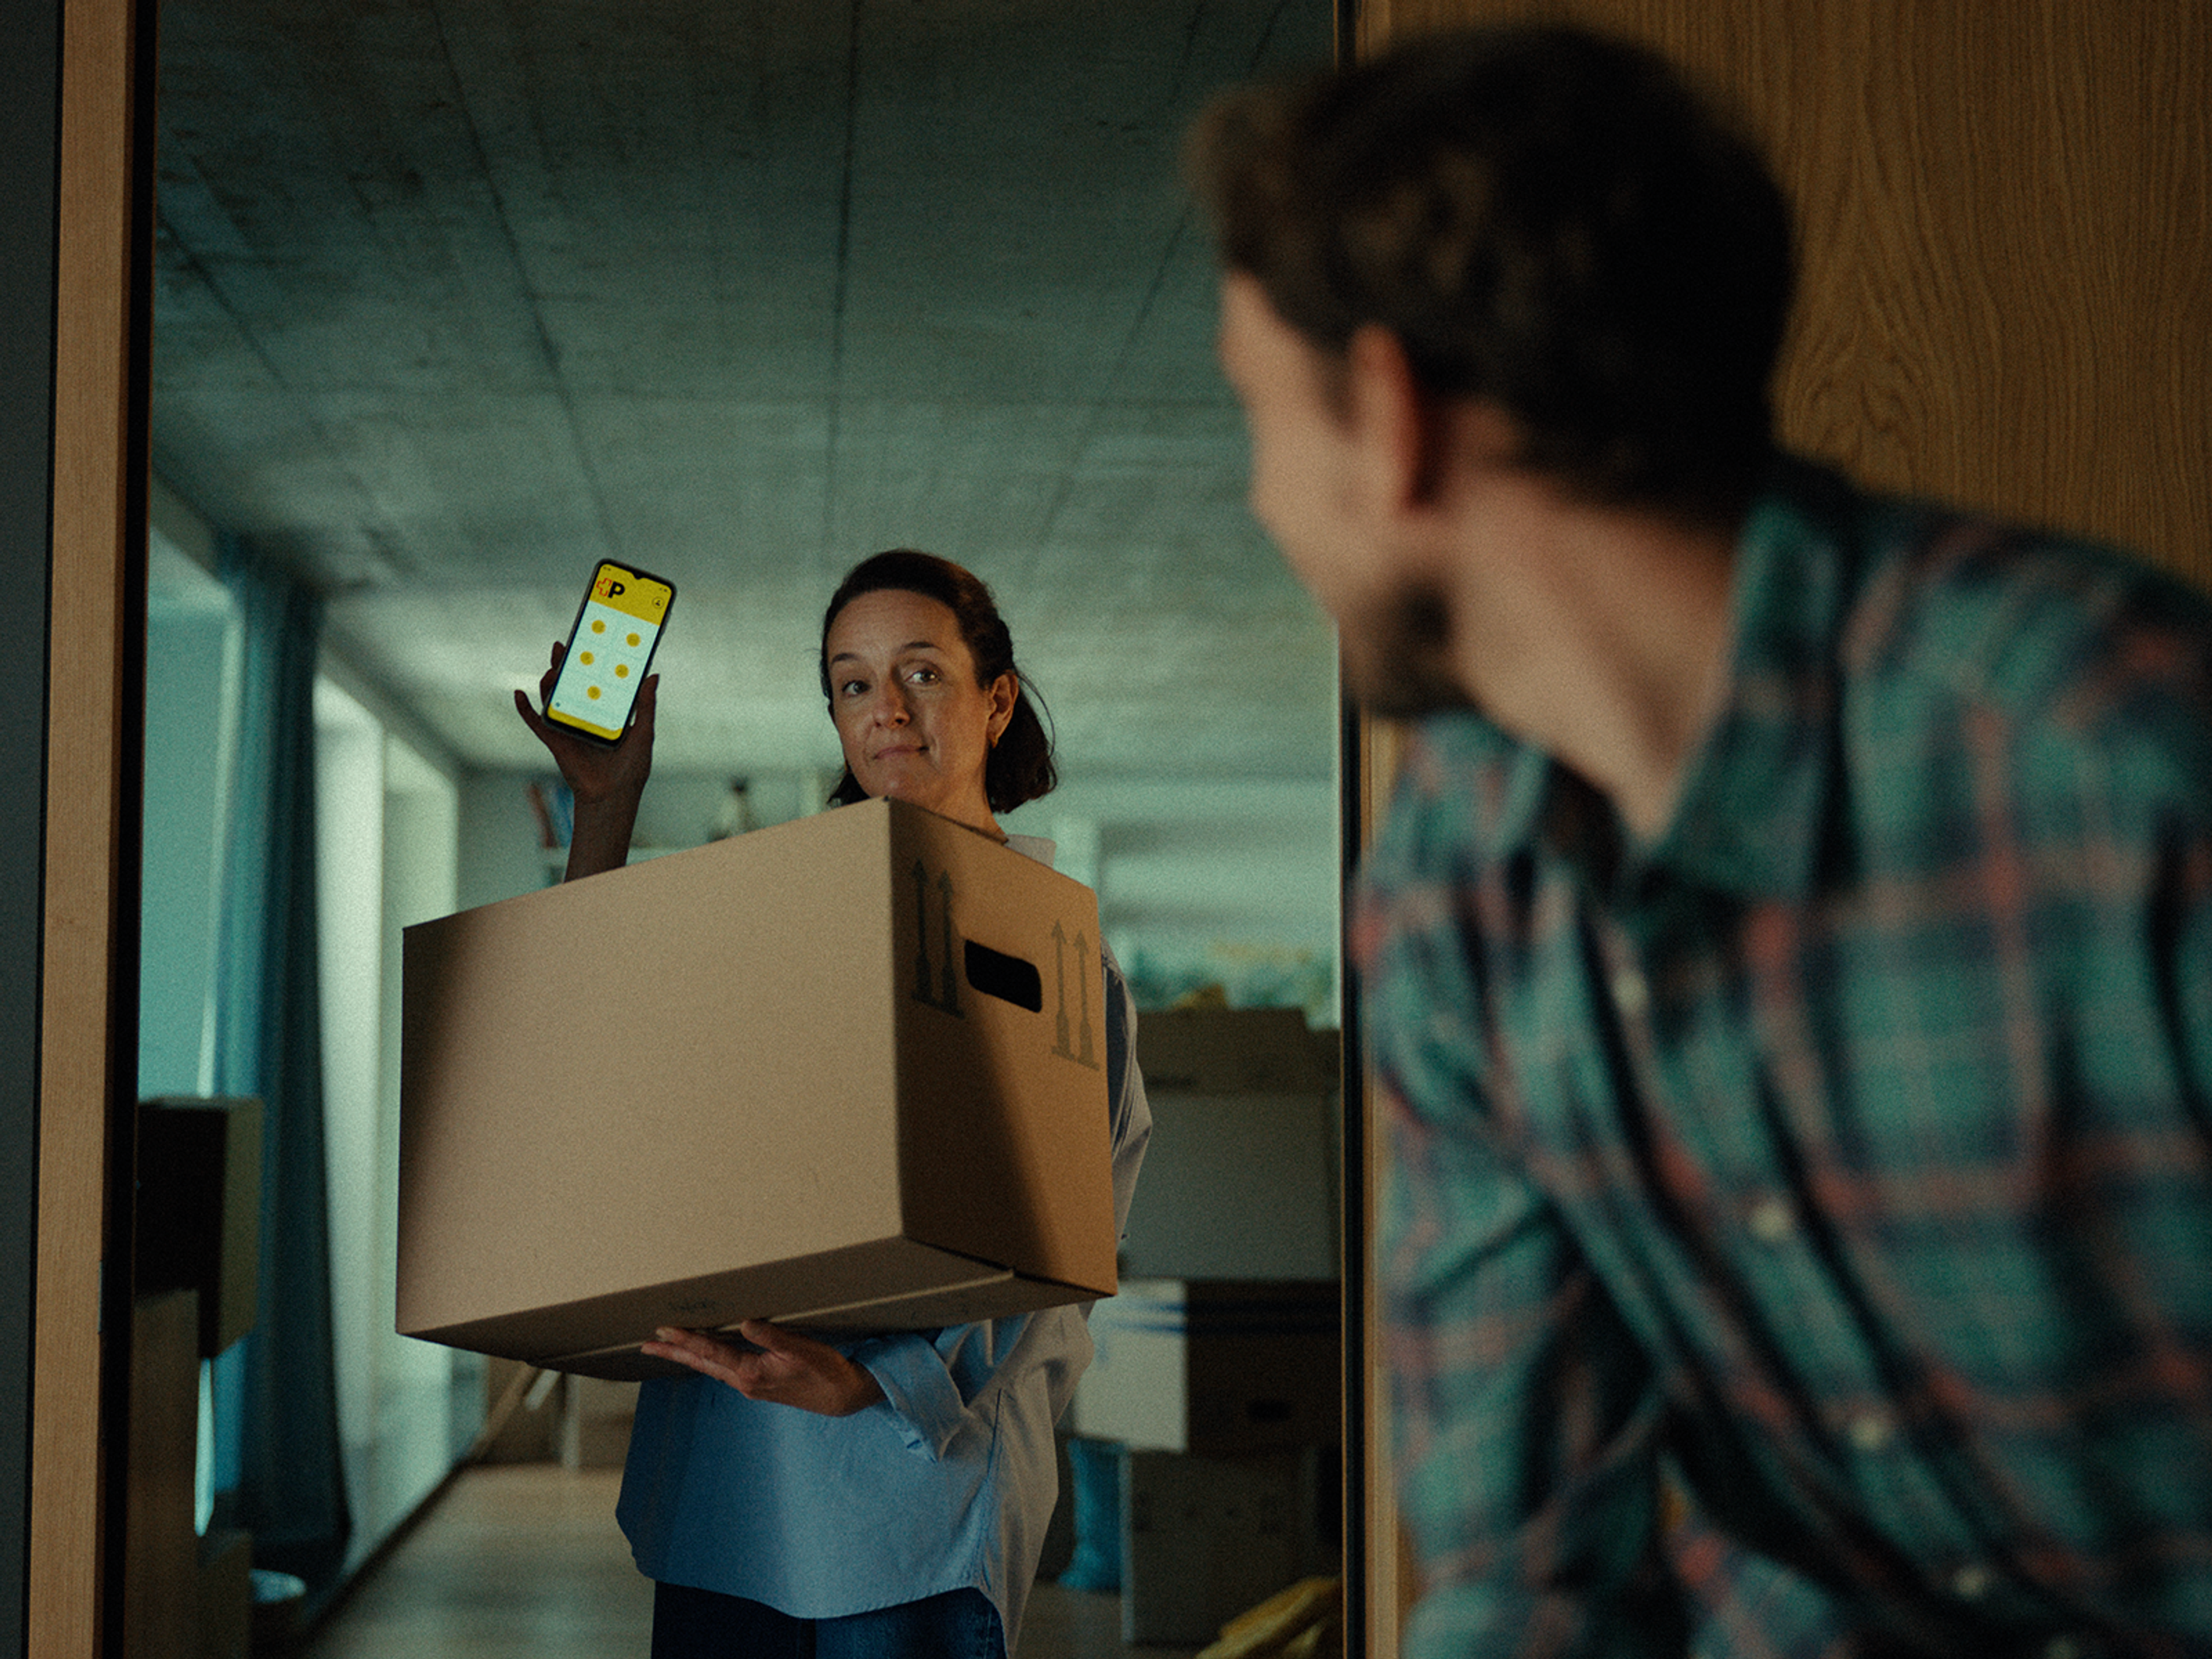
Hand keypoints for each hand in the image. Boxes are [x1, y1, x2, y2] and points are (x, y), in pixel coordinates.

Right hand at [513, 640, 657, 806]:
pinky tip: (518, 694)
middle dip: (564, 664)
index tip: (589, 643)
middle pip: (571, 685)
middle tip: (562, 645)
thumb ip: (646, 705)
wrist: (613, 796)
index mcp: (605, 713)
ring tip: (551, 666)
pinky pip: (536, 723)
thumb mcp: (644, 732)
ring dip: (548, 681)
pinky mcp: (555, 741)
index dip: (590, 663)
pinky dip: (525, 709)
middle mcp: (585, 717)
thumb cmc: (632, 768)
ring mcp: (568, 728)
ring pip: (553, 699)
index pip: (596, 682)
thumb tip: (653, 675)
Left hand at [640, 1319, 886, 1417]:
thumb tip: (743, 1323)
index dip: (687, 1339)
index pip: (711, 1352)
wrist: (840, 1396)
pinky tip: (705, 1355)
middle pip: (702, 1364)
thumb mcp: (800, 1349)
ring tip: (668, 1347)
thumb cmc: (823, 1370)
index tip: (663, 1330)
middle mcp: (745, 1382)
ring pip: (711, 1368)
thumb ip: (770, 1336)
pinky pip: (725, 1370)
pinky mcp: (759, 1384)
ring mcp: (751, 1386)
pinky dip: (708, 1360)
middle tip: (646, 1345)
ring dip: (688, 1356)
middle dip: (674, 1353)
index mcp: (751, 1373)